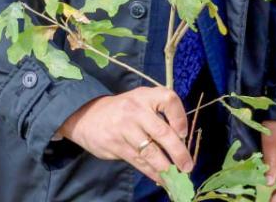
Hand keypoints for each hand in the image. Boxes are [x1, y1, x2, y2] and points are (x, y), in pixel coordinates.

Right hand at [56, 87, 193, 185]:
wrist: (87, 116)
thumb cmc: (123, 109)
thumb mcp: (141, 101)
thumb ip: (159, 114)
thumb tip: (181, 141)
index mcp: (146, 95)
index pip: (169, 100)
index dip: (180, 118)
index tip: (183, 134)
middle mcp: (136, 110)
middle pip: (162, 132)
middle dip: (178, 152)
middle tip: (188, 165)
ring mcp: (125, 128)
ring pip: (151, 152)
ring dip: (166, 167)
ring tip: (177, 177)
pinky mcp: (117, 145)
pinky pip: (139, 162)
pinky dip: (152, 173)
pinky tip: (162, 179)